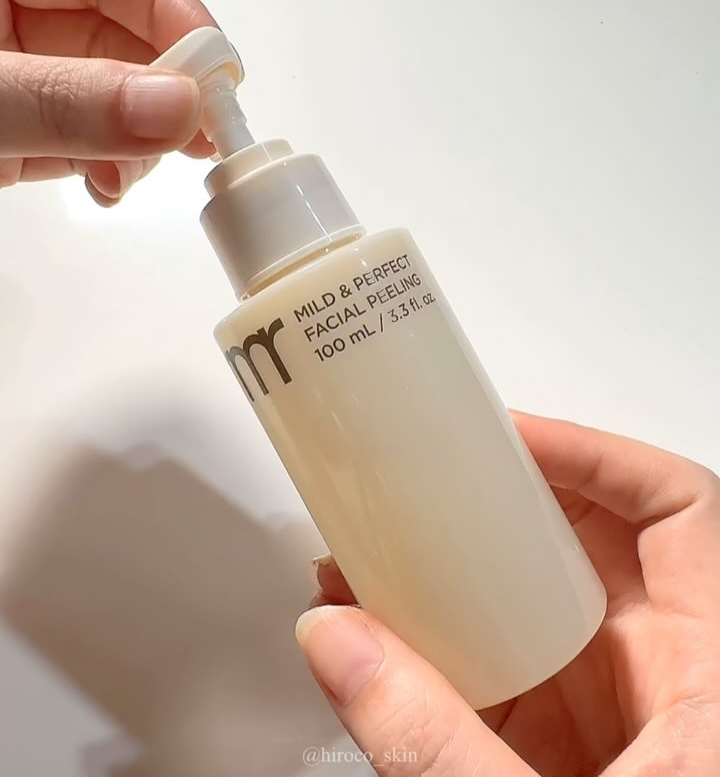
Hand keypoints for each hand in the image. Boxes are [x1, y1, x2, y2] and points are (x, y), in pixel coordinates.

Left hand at [0, 0, 215, 204]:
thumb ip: (67, 100)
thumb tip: (174, 107)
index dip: (170, 9)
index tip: (216, 66)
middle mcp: (15, 17)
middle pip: (124, 36)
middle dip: (167, 90)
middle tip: (204, 130)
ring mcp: (28, 77)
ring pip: (120, 96)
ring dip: (145, 139)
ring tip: (132, 169)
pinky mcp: (30, 131)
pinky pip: (94, 140)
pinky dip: (115, 167)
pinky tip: (111, 184)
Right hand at [296, 414, 719, 774]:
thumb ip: (431, 742)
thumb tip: (337, 645)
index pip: (676, 506)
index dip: (592, 453)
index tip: (507, 437)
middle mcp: (691, 675)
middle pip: (595, 544)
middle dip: (499, 510)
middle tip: (424, 488)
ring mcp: (643, 716)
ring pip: (551, 607)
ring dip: (467, 579)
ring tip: (385, 557)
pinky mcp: (598, 753)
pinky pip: (526, 671)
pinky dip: (465, 649)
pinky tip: (401, 642)